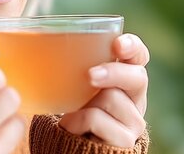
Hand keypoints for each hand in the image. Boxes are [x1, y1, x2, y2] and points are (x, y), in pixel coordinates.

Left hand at [59, 33, 148, 147]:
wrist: (70, 149)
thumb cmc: (73, 113)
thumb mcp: (77, 89)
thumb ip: (78, 69)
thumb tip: (44, 40)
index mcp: (127, 80)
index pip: (139, 57)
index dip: (133, 47)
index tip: (118, 44)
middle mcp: (137, 99)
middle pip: (138, 77)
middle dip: (113, 72)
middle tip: (90, 75)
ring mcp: (135, 122)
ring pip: (111, 98)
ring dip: (83, 104)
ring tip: (70, 113)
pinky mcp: (126, 141)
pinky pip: (98, 119)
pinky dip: (77, 121)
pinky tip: (71, 127)